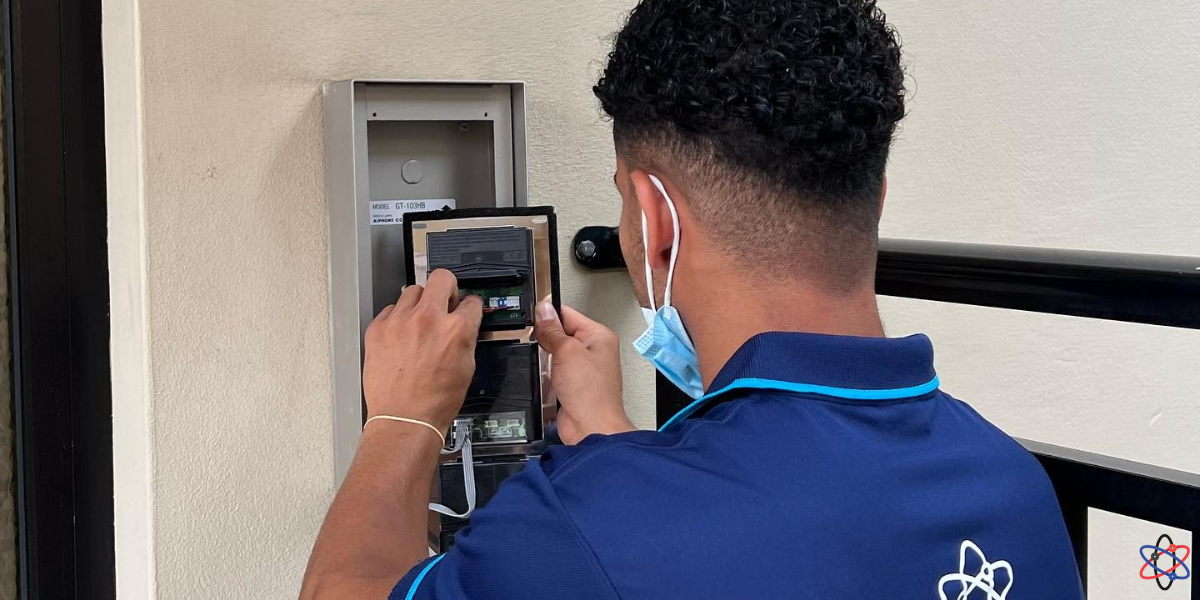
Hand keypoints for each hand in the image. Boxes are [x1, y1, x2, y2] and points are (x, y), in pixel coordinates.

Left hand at [362, 269, 482, 433]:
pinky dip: (398, 319)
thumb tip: (464, 324)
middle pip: (441, 278)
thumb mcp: (466, 367)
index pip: (470, 300)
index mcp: (456, 329)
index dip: (469, 306)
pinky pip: (391, 310)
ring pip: (413, 290)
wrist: (404, 418)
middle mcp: (428, 319)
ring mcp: (400, 322)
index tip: (464, 309)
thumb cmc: (434, 401)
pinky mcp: (378, 329)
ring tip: (419, 322)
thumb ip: (465, 337)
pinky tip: (402, 336)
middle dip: (447, 287)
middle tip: (444, 301)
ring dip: (420, 303)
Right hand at [534, 302, 634, 444]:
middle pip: (561, 334)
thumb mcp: (566, 352)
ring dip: (546, 360)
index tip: (533, 319)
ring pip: (556, 354)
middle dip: (546, 340)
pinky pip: (555, 372)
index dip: (549, 315)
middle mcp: (594, 351)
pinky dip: (547, 375)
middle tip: (540, 346)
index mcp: (599, 336)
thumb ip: (552, 331)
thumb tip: (543, 311)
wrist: (591, 428)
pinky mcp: (574, 385)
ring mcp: (584, 369)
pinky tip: (547, 379)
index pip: (569, 314)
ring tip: (547, 366)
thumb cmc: (592, 394)